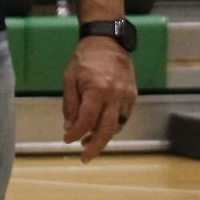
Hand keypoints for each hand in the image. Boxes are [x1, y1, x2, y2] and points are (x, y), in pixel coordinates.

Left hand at [62, 39, 136, 162]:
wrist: (107, 41)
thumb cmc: (84, 59)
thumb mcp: (69, 79)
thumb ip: (70, 104)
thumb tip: (69, 128)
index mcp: (97, 90)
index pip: (86, 120)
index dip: (75, 133)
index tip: (67, 140)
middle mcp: (115, 95)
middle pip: (107, 129)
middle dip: (95, 147)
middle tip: (84, 158)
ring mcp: (127, 96)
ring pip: (117, 125)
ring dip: (103, 137)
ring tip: (89, 143)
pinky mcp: (133, 95)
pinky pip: (123, 117)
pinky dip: (112, 126)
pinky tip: (101, 128)